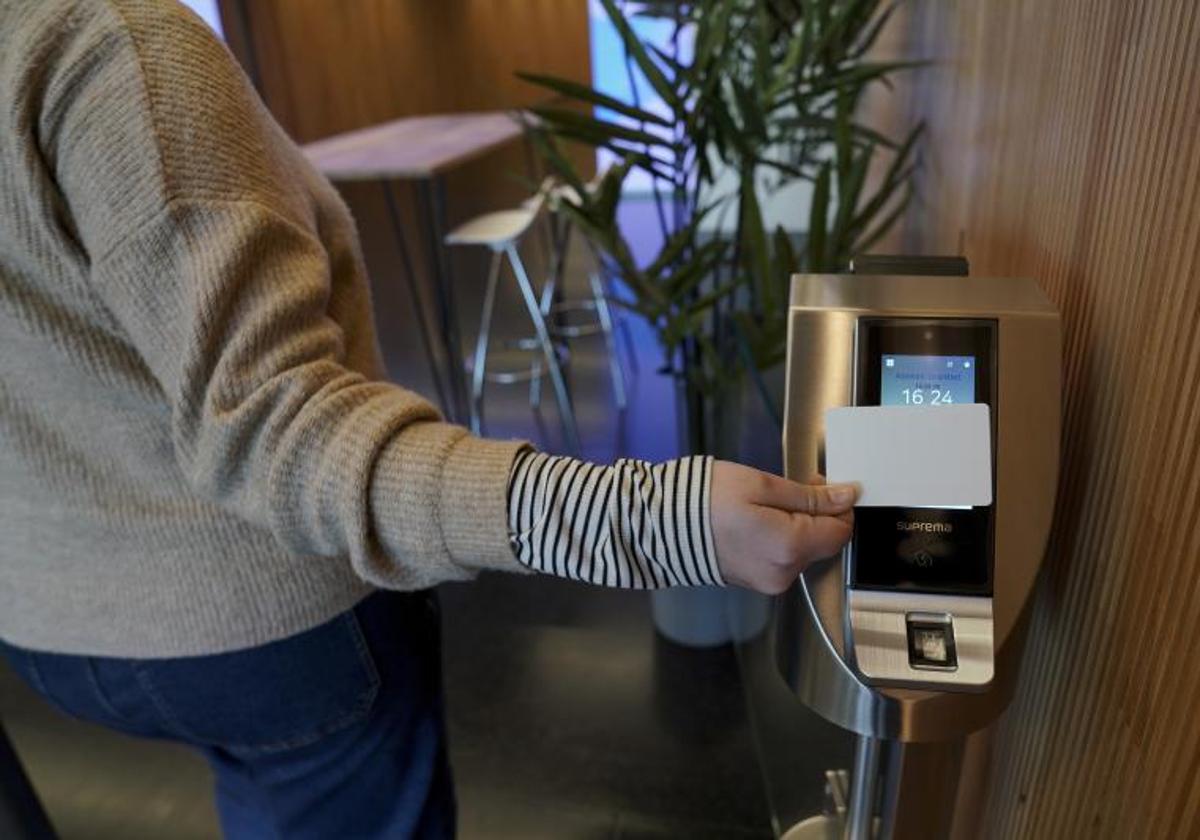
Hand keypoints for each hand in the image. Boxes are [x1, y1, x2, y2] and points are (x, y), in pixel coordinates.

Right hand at [710, 461, 855, 593]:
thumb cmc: (706, 499)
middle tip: (787, 489)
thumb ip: (810, 496)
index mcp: (791, 547)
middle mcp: (784, 573)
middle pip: (823, 542)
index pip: (842, 531)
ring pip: (803, 550)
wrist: (662, 523)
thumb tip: (846, 497)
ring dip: (795, 526)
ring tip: (763, 505)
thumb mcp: (763, 485)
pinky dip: (778, 540)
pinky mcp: (757, 582)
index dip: (837, 504)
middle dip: (814, 514)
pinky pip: (783, 559)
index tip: (819, 484)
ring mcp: (769, 582)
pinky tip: (755, 522)